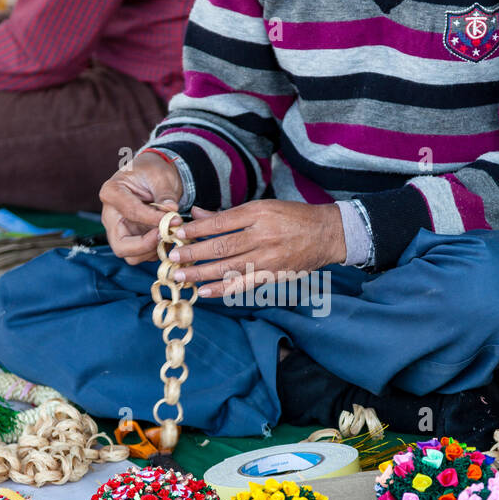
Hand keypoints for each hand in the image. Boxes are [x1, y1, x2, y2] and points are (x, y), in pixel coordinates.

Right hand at [99, 152, 183, 264]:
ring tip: (172, 234)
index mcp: (112, 193)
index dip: (153, 219)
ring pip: (132, 255)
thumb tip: (171, 210)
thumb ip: (165, 194)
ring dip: (154, 250)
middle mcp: (110, 216)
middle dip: (146, 246)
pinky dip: (158, 250)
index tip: (174, 220)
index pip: (130, 212)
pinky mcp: (130, 239)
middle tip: (167, 236)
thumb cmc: (152, 171)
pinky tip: (170, 236)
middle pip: (121, 246)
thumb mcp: (161, 176)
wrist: (153, 177)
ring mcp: (119, 230)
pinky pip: (143, 254)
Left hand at [168, 199, 346, 297]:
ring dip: (201, 274)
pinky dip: (222, 290)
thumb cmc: (292, 217)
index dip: (196, 230)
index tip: (177, 234)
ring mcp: (268, 258)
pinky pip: (242, 285)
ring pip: (228, 268)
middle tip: (172, 258)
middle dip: (193, 253)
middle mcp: (261, 235)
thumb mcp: (262, 207)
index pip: (219, 223)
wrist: (326, 234)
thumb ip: (228, 215)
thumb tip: (197, 215)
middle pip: (220, 246)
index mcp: (257, 213)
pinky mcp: (272, 275)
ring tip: (181, 276)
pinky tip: (204, 292)